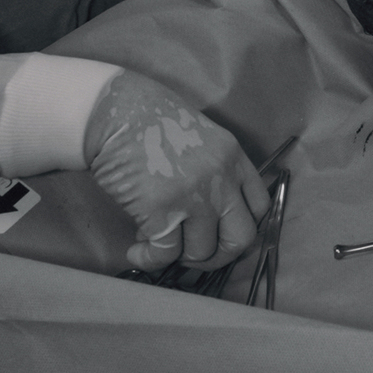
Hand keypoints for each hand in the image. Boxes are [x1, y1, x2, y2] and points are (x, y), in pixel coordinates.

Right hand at [84, 71, 269, 271]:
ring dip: (177, 256)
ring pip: (201, 252)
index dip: (240, 228)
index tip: (219, 235)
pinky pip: (166, 254)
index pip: (260, 207)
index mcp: (233, 156)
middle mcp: (222, 177)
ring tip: (154, 243)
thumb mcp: (197, 136)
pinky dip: (150, 260)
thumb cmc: (147, 120)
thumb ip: (213, 171)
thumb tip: (208, 218)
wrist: (113, 111)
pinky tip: (137, 253)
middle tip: (191, 253)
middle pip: (241, 238)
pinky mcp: (162, 210)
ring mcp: (194, 195)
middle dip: (217, 256)